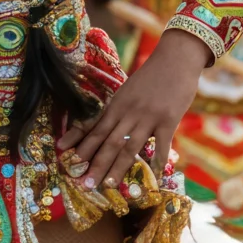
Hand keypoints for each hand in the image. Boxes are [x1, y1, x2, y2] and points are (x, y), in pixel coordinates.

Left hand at [61, 29, 205, 190]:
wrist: (176, 58)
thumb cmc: (152, 75)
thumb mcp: (129, 90)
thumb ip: (119, 109)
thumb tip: (106, 129)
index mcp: (116, 104)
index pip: (94, 127)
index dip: (80, 143)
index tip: (66, 157)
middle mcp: (128, 112)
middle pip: (108, 141)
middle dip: (95, 163)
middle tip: (84, 183)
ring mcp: (148, 117)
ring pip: (129, 146)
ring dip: (117, 167)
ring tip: (108, 184)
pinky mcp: (168, 120)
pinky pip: (161, 146)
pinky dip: (157, 163)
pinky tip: (153, 177)